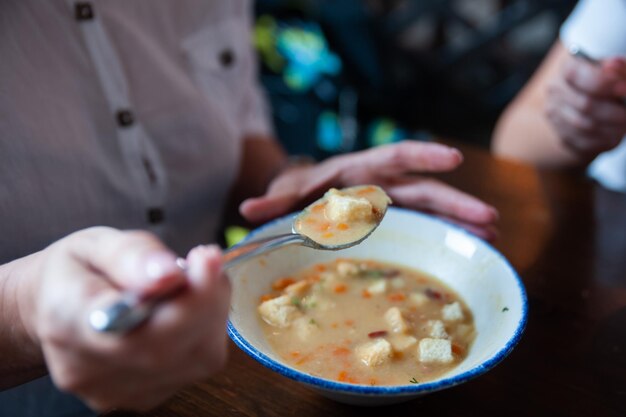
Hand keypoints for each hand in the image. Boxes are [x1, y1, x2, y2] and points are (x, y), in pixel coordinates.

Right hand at [30, 227, 229, 410]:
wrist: (54, 308)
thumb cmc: (79, 270)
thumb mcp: (96, 243)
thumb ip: (132, 255)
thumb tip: (168, 273)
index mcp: (67, 318)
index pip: (131, 322)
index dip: (183, 299)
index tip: (205, 260)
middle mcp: (89, 367)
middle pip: (171, 346)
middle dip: (206, 298)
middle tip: (206, 259)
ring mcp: (116, 391)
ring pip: (195, 357)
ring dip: (210, 312)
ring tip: (195, 279)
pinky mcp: (143, 398)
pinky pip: (195, 365)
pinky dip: (205, 331)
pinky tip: (189, 308)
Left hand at [240, 141, 498, 239]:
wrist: (301, 196)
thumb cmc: (296, 190)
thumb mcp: (286, 193)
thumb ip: (273, 202)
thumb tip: (247, 211)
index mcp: (360, 172)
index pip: (396, 157)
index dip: (424, 156)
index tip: (453, 159)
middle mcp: (382, 187)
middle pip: (425, 191)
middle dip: (457, 203)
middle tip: (490, 219)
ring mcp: (392, 207)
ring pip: (433, 212)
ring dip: (461, 223)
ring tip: (492, 238)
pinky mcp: (393, 225)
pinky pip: (425, 228)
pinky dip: (446, 237)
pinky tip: (471, 249)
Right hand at [545, 55, 625, 159]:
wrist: (589, 109)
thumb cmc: (607, 85)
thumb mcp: (616, 73)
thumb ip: (619, 69)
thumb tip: (613, 65)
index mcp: (567, 69)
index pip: (575, 75)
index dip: (601, 83)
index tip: (623, 89)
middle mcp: (556, 91)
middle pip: (584, 104)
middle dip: (613, 111)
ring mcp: (556, 116)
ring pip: (585, 126)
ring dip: (611, 127)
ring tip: (624, 124)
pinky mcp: (562, 136)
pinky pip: (584, 142)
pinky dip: (605, 139)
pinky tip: (615, 133)